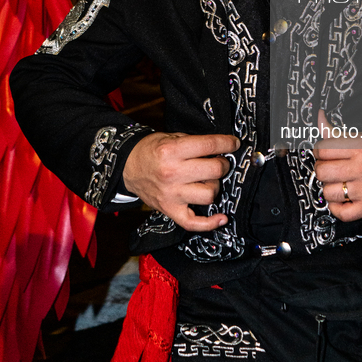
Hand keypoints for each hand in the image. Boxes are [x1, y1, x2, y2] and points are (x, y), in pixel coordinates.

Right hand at [123, 131, 239, 231]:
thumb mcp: (171, 137)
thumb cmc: (152, 151)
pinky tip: (222, 218)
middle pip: (214, 171)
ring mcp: (171, 194)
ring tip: (209, 181)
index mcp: (172, 151)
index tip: (234, 144)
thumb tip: (222, 149)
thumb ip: (195, 143)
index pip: (210, 146)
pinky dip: (210, 223)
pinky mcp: (170, 210)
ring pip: (210, 194)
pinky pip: (194, 223)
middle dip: (223, 164)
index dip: (228, 144)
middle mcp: (172, 173)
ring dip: (215, 186)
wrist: (127, 167)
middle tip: (221, 162)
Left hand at [313, 110, 361, 220]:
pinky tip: (340, 199)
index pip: (322, 149)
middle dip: (322, 169)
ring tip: (337, 183)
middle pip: (322, 172)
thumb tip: (319, 118)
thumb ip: (338, 132)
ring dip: (329, 188)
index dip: (319, 151)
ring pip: (328, 193)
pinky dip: (336, 208)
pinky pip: (342, 213)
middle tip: (330, 168)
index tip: (323, 153)